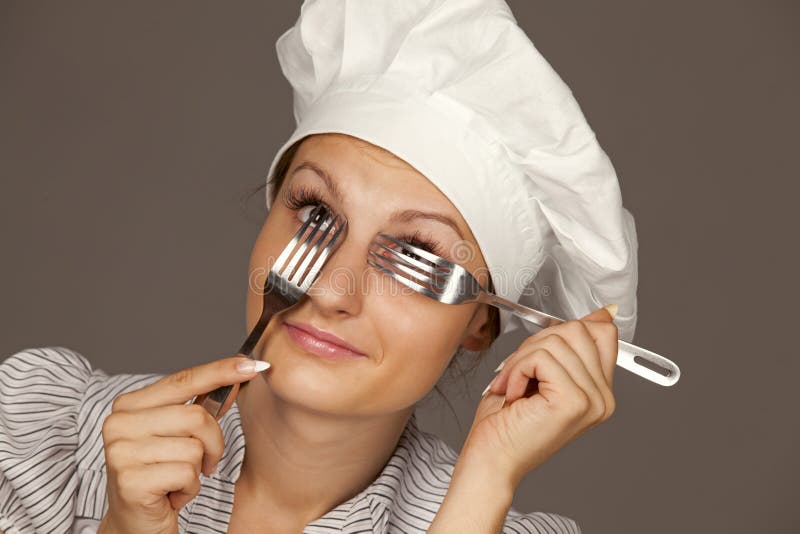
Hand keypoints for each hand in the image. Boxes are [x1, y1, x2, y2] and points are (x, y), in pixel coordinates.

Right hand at [97, 356, 269, 533]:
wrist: (135, 525)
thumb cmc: (161, 475)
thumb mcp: (180, 434)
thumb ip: (202, 403)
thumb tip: (240, 369)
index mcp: (129, 405)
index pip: (183, 380)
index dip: (220, 371)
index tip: (253, 364)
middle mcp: (119, 423)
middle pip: (196, 417)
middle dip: (212, 443)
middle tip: (200, 463)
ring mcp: (121, 452)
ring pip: (194, 447)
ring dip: (197, 470)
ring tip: (177, 480)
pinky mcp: (130, 481)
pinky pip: (187, 473)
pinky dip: (189, 489)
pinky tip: (170, 495)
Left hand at [461, 305, 618, 488]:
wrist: (491, 461)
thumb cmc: (505, 424)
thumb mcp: (540, 372)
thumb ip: (568, 345)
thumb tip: (602, 314)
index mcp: (599, 391)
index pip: (603, 332)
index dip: (564, 331)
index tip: (540, 352)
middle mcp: (603, 398)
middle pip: (578, 330)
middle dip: (535, 344)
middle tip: (518, 374)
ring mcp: (592, 401)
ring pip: (555, 341)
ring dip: (521, 360)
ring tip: (513, 387)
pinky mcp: (573, 401)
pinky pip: (541, 357)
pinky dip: (517, 370)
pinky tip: (514, 394)